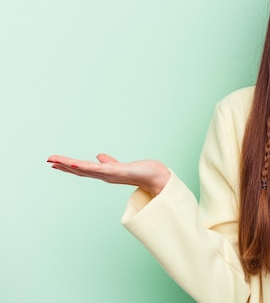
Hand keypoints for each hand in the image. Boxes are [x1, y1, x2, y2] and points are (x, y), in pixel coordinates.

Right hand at [47, 153, 170, 196]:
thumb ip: (109, 162)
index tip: (55, 163)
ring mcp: (110, 175)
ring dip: (69, 165)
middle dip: (64, 166)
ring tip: (55, 161)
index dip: (69, 167)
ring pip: (85, 170)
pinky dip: (85, 167)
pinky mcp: (117, 172)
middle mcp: (105, 176)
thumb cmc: (141, 172)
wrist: (157, 177)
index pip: (83, 170)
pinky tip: (74, 164)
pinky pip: (98, 169)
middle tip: (49, 160)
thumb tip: (99, 156)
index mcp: (105, 173)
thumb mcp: (121, 166)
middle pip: (80, 171)